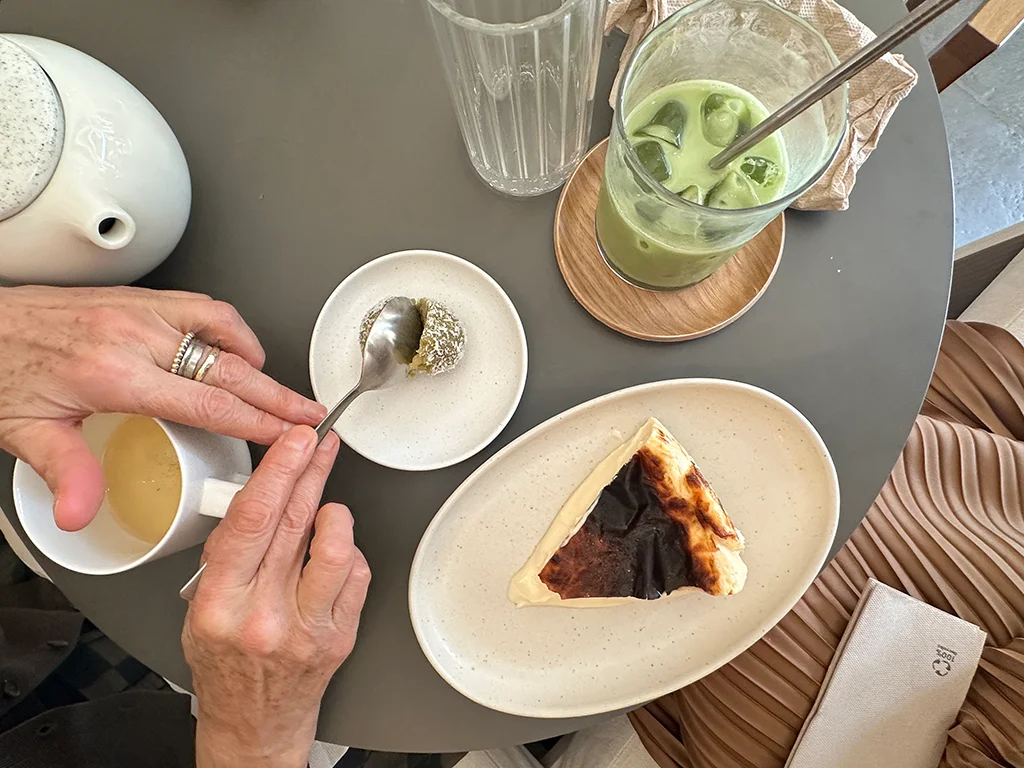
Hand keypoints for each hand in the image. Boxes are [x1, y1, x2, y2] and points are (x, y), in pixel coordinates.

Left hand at [0, 285, 326, 530]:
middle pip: (230, 370)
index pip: (209, 404)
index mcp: (113, 373)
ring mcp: (139, 312)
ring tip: (280, 389)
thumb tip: (82, 514)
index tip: (289, 435)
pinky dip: (230, 327)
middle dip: (278, 397)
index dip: (258, 422)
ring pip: (223, 333)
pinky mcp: (137, 299)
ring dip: (259, 363)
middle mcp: (134, 336)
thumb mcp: (24, 430)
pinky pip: (201, 307)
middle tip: (309, 415)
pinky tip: (237, 346)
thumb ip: (64, 472)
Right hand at [183, 427, 369, 767]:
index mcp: (222, 604)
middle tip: (318, 443)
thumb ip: (226, 556)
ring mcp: (307, 628)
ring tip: (327, 502)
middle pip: (294, 524)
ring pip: (334, 549)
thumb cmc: (225, 666)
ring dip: (334, 514)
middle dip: (309, 471)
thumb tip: (259, 498)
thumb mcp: (200, 610)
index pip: (252, 522)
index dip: (277, 473)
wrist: (253, 724)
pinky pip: (356, 576)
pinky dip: (348, 552)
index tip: (291, 444)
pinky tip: (335, 549)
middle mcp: (265, 616)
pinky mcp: (340, 637)